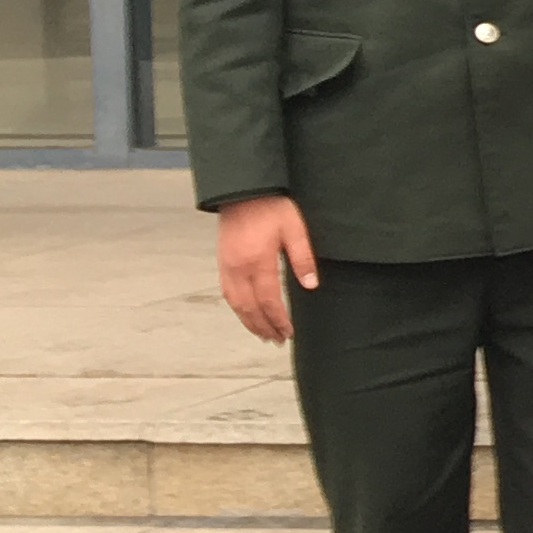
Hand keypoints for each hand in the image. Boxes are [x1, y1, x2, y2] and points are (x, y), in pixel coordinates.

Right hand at [214, 194, 318, 343]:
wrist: (243, 191)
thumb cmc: (271, 208)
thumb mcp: (295, 229)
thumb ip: (302, 258)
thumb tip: (310, 284)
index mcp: (258, 262)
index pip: (268, 300)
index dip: (278, 319)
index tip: (288, 332)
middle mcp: (238, 268)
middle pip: (249, 308)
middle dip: (263, 326)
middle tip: (277, 340)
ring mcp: (227, 267)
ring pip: (235, 303)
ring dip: (249, 322)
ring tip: (263, 334)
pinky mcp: (222, 262)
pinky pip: (227, 293)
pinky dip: (237, 309)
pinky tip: (246, 314)